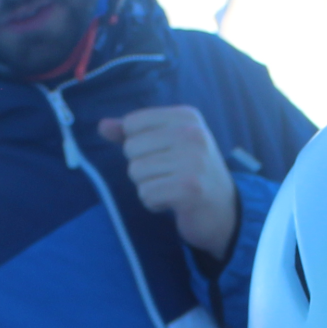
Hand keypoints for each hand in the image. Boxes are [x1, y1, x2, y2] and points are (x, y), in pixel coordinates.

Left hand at [100, 105, 239, 261]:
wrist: (224, 211)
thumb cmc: (191, 173)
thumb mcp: (167, 144)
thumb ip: (134, 134)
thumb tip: (102, 126)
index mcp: (186, 116)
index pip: (133, 122)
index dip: (138, 144)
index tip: (163, 154)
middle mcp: (192, 133)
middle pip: (131, 148)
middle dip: (142, 168)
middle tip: (169, 174)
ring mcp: (192, 160)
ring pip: (135, 172)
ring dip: (148, 186)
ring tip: (172, 187)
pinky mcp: (189, 188)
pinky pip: (145, 194)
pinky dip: (153, 203)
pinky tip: (173, 201)